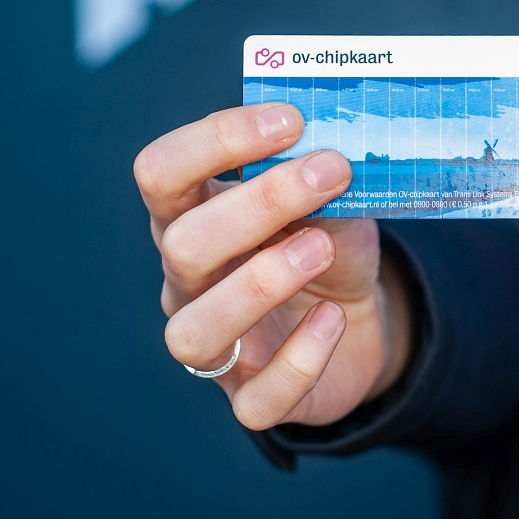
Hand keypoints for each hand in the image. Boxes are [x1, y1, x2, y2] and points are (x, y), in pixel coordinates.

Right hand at [134, 103, 411, 428]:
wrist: (358, 322)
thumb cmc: (326, 246)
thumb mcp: (330, 201)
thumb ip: (320, 176)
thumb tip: (328, 146)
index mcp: (191, 218)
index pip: (161, 172)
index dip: (216, 140)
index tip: (290, 120)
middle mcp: (187, 283)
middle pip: (182, 246)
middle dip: (258, 203)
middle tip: (330, 172)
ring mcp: (215, 346)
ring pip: (193, 332)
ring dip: (260, 284)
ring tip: (320, 248)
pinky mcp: (252, 398)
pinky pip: (258, 398)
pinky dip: (300, 358)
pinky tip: (333, 319)